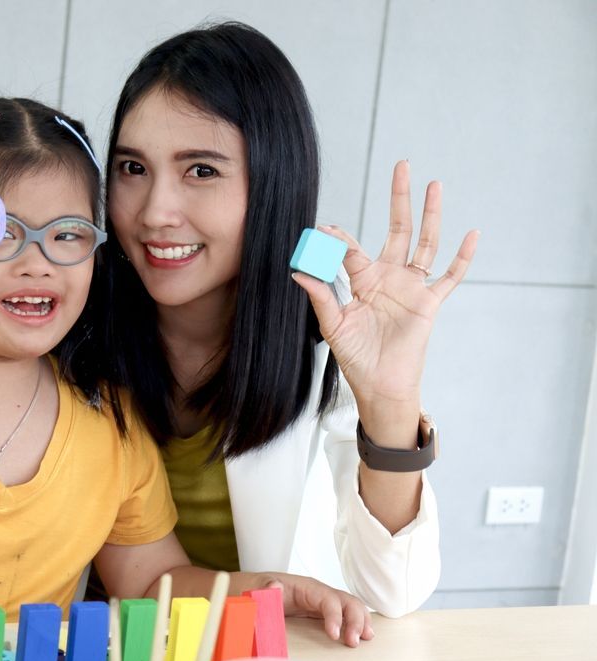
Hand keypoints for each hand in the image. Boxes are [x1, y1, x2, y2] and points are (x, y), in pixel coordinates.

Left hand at [259, 572, 373, 647]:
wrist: (257, 589)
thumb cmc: (261, 587)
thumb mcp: (260, 586)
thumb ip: (266, 588)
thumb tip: (275, 587)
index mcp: (307, 587)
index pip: (328, 598)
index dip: (334, 616)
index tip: (334, 634)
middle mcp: (320, 593)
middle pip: (347, 601)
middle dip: (355, 620)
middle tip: (353, 642)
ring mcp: (324, 603)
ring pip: (351, 607)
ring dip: (362, 621)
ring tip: (366, 638)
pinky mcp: (324, 613)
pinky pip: (346, 615)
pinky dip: (357, 624)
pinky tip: (362, 635)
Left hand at [292, 160, 478, 421]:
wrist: (379, 384)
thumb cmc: (354, 356)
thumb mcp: (332, 325)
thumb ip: (319, 296)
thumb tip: (298, 270)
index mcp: (361, 280)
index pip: (351, 250)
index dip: (338, 240)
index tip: (323, 229)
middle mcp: (388, 276)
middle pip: (397, 229)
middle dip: (399, 198)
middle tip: (402, 166)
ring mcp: (411, 287)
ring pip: (424, 243)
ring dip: (430, 215)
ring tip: (434, 185)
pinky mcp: (429, 303)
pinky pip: (449, 277)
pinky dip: (462, 257)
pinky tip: (471, 234)